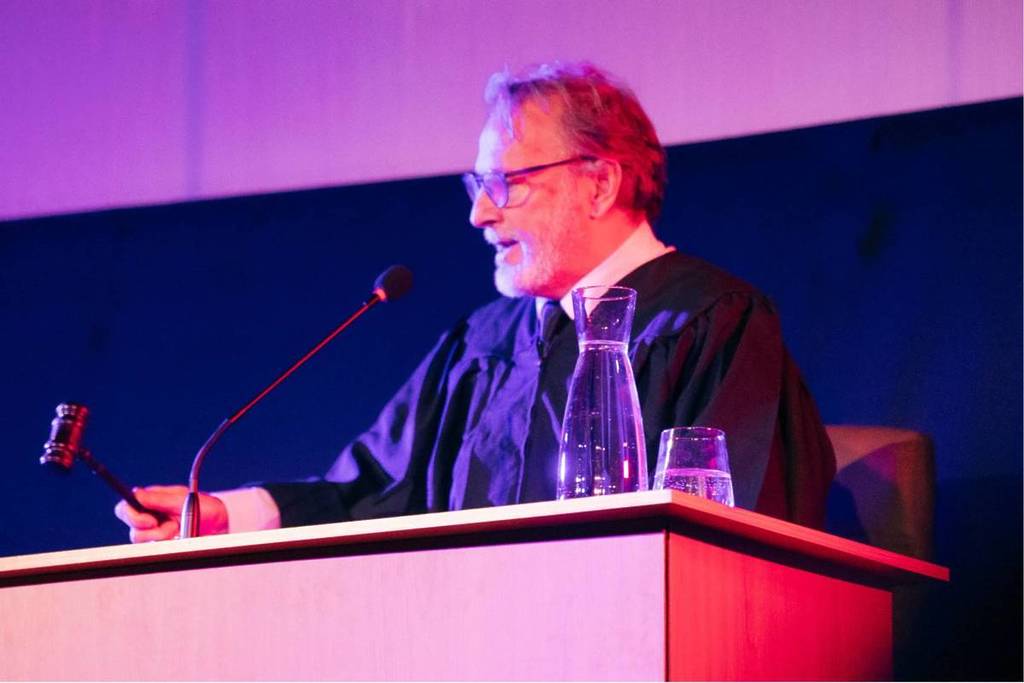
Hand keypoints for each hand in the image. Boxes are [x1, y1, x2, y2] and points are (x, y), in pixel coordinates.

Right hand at [114, 485, 228, 541]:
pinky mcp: (163, 546)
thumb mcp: (185, 499)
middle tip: (169, 527)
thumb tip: (137, 494)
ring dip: (162, 536)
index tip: (149, 520)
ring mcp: (156, 533)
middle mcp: (151, 517)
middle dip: (149, 530)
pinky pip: (155, 550)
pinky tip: (180, 538)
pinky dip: (168, 544)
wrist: (221, 527)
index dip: (131, 514)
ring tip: (178, 530)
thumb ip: (159, 499)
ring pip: (141, 541)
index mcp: (153, 501)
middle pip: (132, 528)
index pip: (126, 506)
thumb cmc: (207, 509)